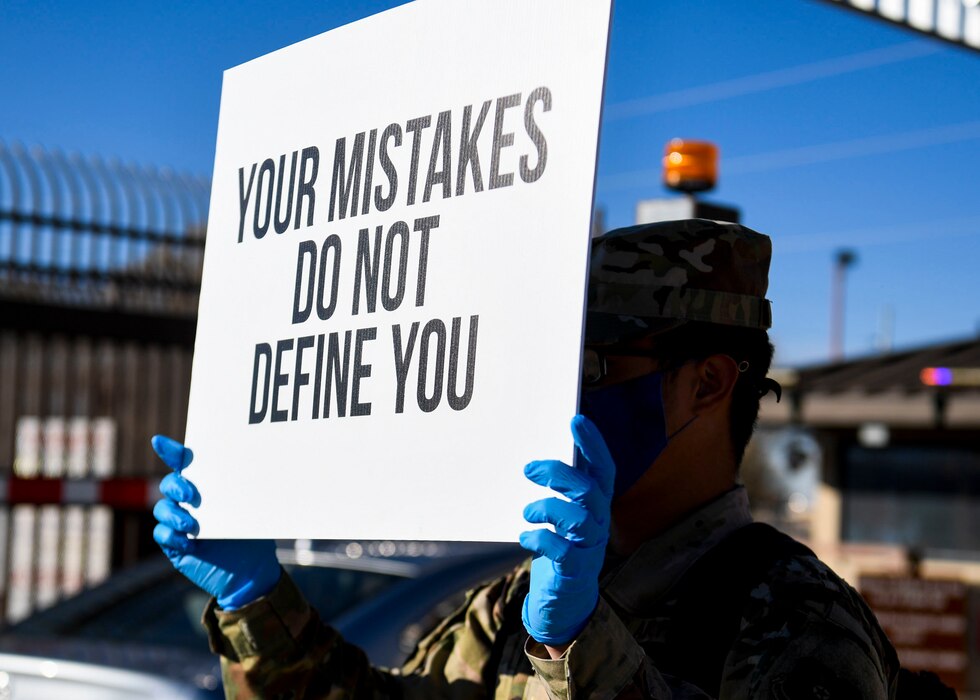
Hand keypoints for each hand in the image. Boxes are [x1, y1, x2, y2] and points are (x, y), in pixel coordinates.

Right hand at [151, 434, 280, 609]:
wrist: (251, 572)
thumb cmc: (253, 535)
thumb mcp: (252, 509)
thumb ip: (242, 491)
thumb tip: (250, 466)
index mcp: (207, 487)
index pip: (184, 464)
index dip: (170, 451)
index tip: (160, 441)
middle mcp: (189, 502)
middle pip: (168, 484)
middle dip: (175, 486)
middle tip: (191, 494)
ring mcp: (180, 523)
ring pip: (162, 509)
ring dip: (174, 514)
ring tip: (192, 525)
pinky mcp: (175, 546)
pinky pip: (162, 535)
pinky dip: (172, 537)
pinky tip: (190, 543)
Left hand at [519, 415, 614, 645]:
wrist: (565, 600)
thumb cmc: (563, 548)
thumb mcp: (566, 514)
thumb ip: (562, 487)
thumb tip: (543, 451)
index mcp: (597, 505)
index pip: (604, 470)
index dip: (594, 444)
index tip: (577, 420)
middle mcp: (599, 523)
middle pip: (589, 491)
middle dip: (560, 474)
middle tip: (530, 469)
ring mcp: (589, 548)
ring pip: (578, 519)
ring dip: (546, 509)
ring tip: (527, 513)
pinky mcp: (574, 571)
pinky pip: (561, 550)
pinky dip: (539, 539)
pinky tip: (525, 537)